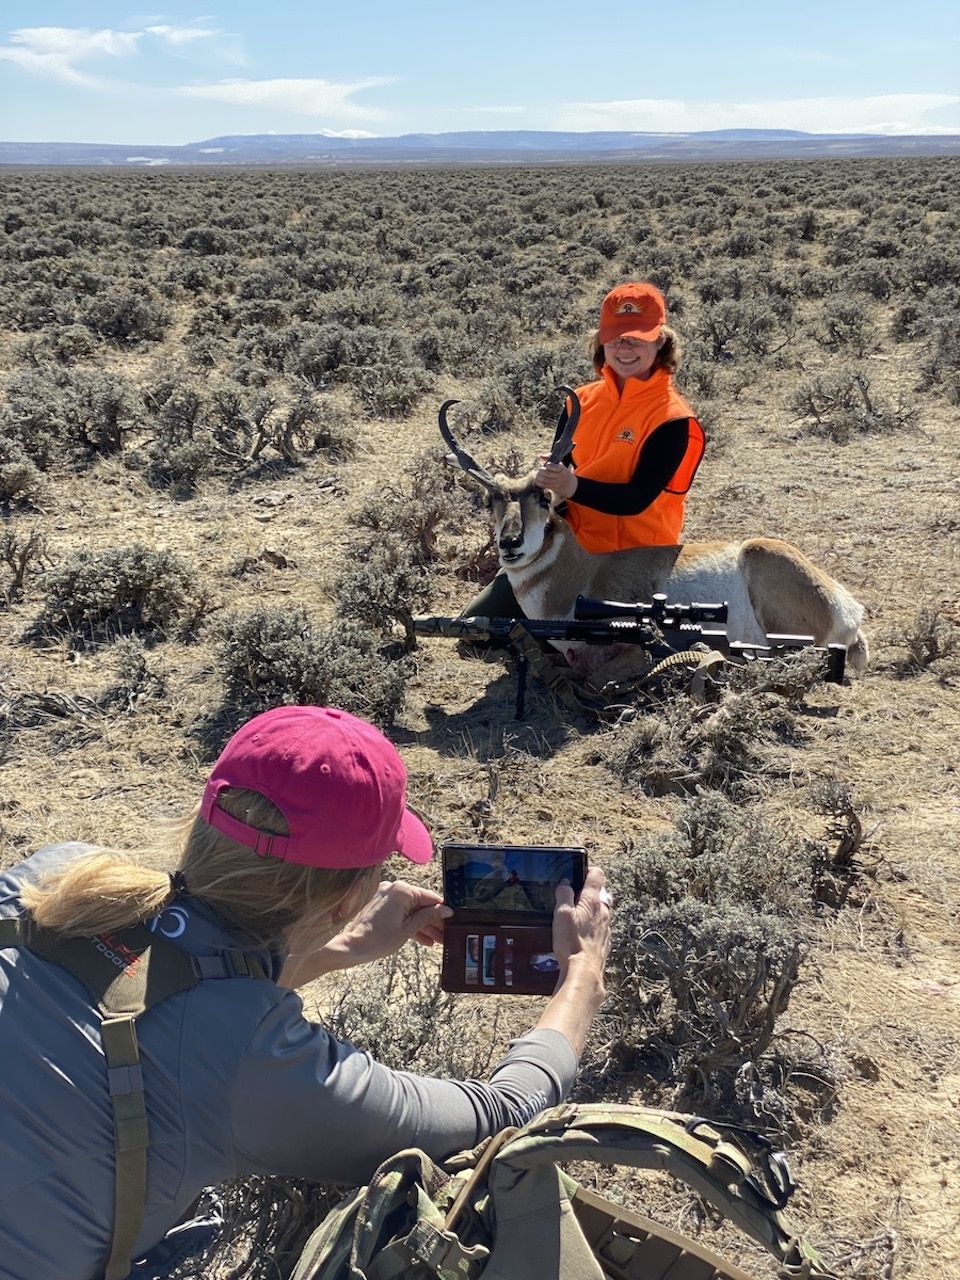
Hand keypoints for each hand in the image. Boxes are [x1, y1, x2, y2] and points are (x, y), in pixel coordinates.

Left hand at [320, 880, 451, 969]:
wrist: (352, 947)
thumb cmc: (378, 940)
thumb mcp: (408, 930)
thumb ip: (428, 917)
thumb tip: (446, 910)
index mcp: (402, 890)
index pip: (430, 898)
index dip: (442, 911)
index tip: (453, 921)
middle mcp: (394, 888)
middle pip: (421, 904)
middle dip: (434, 921)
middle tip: (446, 935)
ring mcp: (386, 896)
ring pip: (412, 910)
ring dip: (424, 925)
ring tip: (438, 941)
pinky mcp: (381, 905)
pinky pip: (402, 912)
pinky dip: (411, 924)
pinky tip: (424, 939)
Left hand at [535, 460, 577, 499]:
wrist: (569, 484)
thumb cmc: (561, 471)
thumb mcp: (559, 463)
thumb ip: (550, 457)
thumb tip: (540, 456)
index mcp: (562, 469)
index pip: (556, 467)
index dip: (549, 466)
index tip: (547, 465)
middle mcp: (559, 476)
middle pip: (547, 473)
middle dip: (541, 470)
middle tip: (541, 469)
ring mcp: (556, 483)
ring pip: (544, 479)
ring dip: (539, 476)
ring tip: (539, 474)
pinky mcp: (552, 488)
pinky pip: (542, 485)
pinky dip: (538, 481)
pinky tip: (538, 479)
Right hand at [551, 867, 611, 981]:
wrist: (584, 972)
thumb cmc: (572, 943)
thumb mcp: (561, 914)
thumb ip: (564, 895)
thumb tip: (565, 883)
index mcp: (593, 901)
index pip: (597, 875)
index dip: (587, 870)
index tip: (579, 872)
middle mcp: (604, 912)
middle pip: (600, 893)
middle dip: (588, 892)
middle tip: (573, 897)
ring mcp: (606, 927)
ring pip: (601, 911)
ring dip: (591, 911)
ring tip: (575, 918)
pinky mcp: (605, 942)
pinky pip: (600, 928)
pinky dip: (592, 927)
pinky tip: (581, 936)